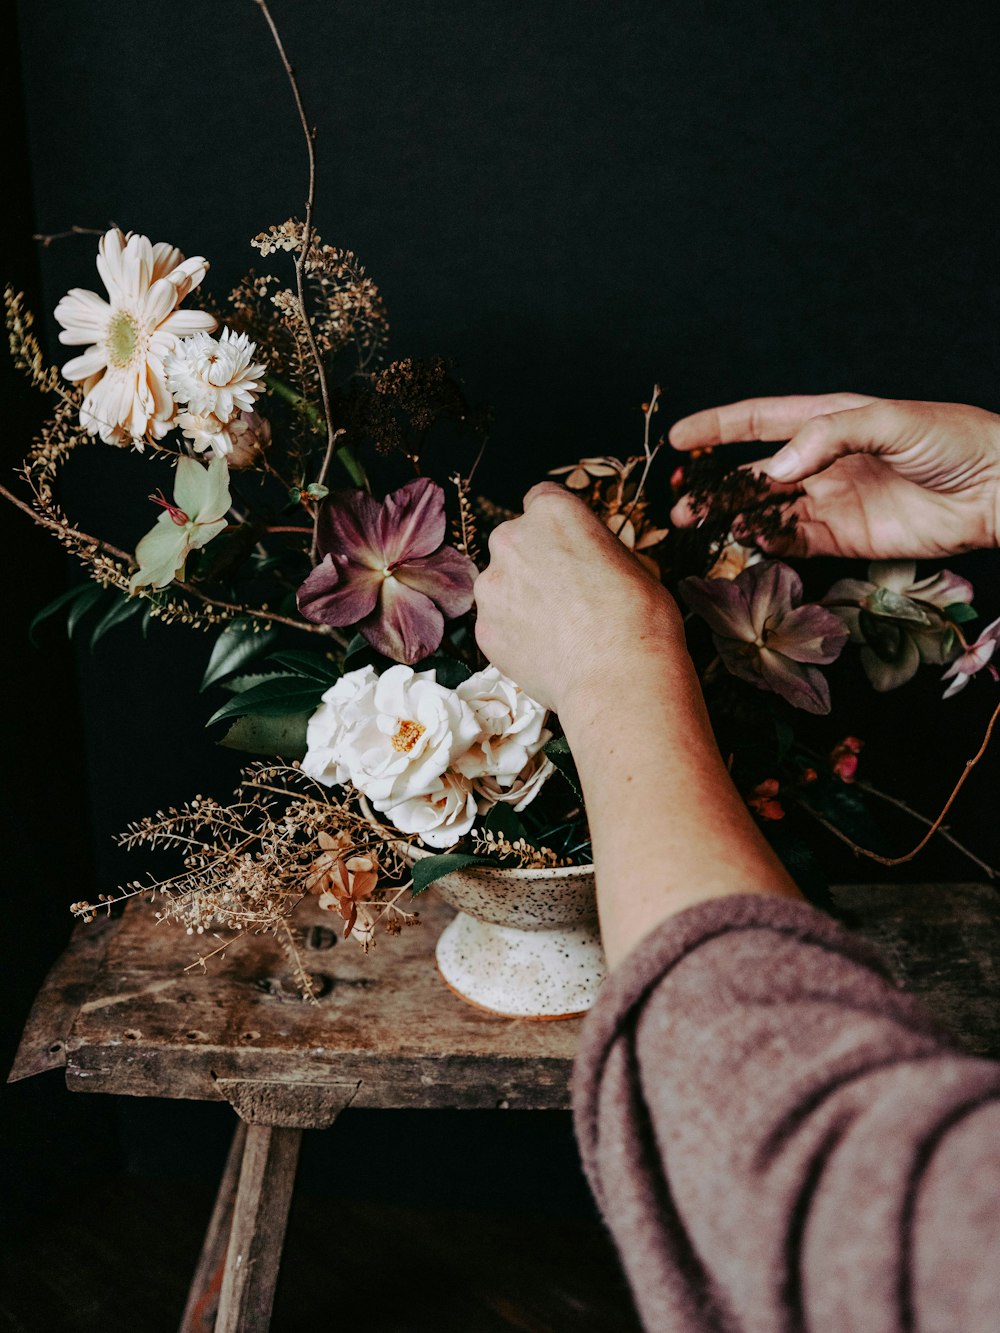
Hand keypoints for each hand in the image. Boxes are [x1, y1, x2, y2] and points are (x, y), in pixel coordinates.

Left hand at [473, 482, 682, 712]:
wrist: (619, 676)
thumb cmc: (639, 617)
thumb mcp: (630, 561)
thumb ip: (593, 549)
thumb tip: (587, 560)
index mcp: (552, 511)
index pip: (542, 499)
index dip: (558, 526)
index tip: (568, 546)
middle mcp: (511, 539)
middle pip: (515, 541)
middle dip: (534, 561)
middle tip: (565, 593)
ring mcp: (492, 586)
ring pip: (502, 584)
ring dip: (520, 598)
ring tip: (556, 629)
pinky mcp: (483, 628)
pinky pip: (497, 624)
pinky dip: (514, 634)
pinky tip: (546, 651)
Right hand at [669, 394, 999, 559]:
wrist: (997, 490)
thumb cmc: (952, 440)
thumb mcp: (888, 420)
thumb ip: (826, 438)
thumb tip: (773, 471)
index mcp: (829, 420)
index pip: (760, 421)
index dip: (717, 428)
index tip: (679, 439)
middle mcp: (822, 461)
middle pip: (753, 473)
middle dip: (713, 486)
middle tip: (679, 504)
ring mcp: (830, 501)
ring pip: (765, 510)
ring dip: (732, 517)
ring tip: (701, 524)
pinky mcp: (844, 538)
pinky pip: (794, 541)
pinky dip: (767, 542)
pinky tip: (747, 539)